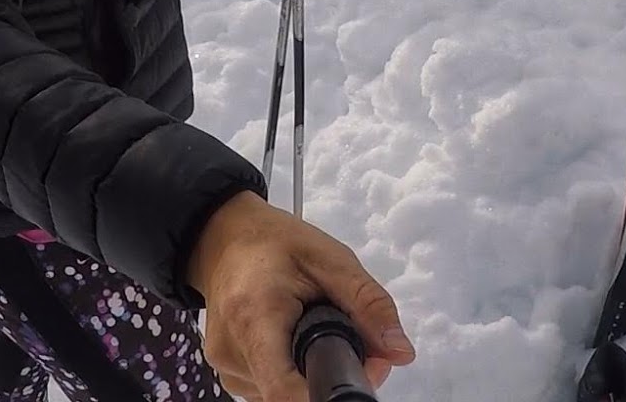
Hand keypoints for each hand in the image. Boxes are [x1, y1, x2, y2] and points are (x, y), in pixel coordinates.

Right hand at [187, 191, 414, 401]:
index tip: (359, 371)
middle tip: (355, 341)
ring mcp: (227, 367)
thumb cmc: (274, 242)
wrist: (225, 238)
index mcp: (255, 317)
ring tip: (318, 328)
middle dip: (332, 376)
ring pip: (285, 394)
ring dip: (313, 373)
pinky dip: (296, 372)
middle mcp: (233, 352)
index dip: (328, 392)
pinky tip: (299, 339)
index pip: (284, 390)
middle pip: (292, 394)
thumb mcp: (331, 259)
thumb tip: (400, 351)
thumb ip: (368, 304)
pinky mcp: (229, 373)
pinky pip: (272, 388)